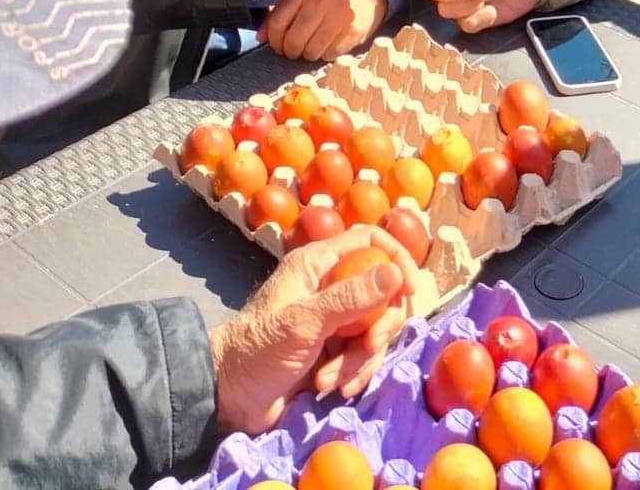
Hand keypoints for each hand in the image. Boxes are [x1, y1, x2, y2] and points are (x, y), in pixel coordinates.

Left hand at [210, 227, 420, 434]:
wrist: (229, 398)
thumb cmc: (257, 351)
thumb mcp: (304, 323)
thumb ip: (350, 298)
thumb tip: (395, 273)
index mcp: (318, 265)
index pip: (371, 241)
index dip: (396, 259)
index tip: (410, 290)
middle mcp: (330, 286)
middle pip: (383, 292)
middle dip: (380, 325)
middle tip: (368, 346)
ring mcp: (335, 320)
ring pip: (376, 329)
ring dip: (361, 358)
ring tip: (330, 380)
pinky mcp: (335, 351)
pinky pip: (365, 355)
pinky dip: (356, 373)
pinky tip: (335, 388)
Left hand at [259, 0, 386, 61]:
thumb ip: (278, 13)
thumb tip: (261, 37)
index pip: (278, 24)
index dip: (274, 41)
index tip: (277, 44)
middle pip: (294, 41)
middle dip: (290, 51)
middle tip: (292, 50)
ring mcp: (340, 15)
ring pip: (311, 52)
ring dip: (307, 54)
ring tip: (309, 46)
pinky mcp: (354, 29)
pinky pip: (330, 54)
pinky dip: (325, 54)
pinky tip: (327, 42)